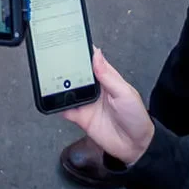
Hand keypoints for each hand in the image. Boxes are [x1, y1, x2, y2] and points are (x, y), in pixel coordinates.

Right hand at [61, 49, 155, 165]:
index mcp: (107, 79)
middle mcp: (95, 89)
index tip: (70, 42)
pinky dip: (59, 106)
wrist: (135, 146)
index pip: (91, 61)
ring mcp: (87, 103)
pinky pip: (66, 109)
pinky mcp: (81, 117)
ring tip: (51, 79)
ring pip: (69, 91)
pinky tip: (54, 101)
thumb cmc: (136, 117)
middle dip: (66, 67)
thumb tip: (97, 54)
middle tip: (56, 60)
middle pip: (76, 74)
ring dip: (60, 86)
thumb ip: (108, 75)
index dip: (82, 52)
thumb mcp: (124, 93)